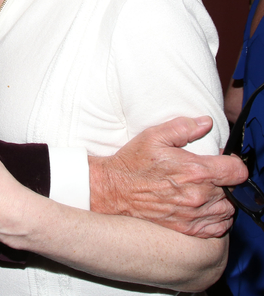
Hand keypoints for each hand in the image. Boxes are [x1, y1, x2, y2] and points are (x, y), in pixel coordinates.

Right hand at [89, 116, 246, 237]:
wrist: (116, 189)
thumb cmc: (133, 162)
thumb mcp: (154, 136)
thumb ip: (182, 127)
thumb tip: (205, 123)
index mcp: (195, 171)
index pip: (236, 171)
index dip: (232, 162)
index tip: (222, 160)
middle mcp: (198, 195)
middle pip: (233, 190)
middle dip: (223, 179)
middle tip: (206, 172)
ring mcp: (194, 215)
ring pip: (228, 210)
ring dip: (221, 199)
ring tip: (205, 189)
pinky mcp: (188, 228)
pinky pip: (218, 227)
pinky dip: (216, 218)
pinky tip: (203, 207)